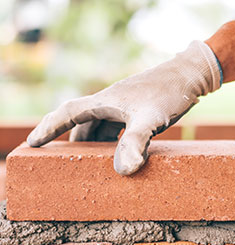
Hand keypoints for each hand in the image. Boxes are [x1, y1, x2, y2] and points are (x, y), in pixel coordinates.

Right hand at [27, 41, 220, 174]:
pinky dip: (112, 139)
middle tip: (64, 162)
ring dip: (93, 142)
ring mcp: (125, 104)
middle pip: (82, 122)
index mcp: (105, 101)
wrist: (192, 74)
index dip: (48, 128)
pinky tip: (121, 151)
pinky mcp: (139, 107)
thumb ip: (135, 142)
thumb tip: (124, 170)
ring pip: (99, 125)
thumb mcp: (151, 119)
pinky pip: (116, 125)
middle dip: (72, 142)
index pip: (67, 113)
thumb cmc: (170, 93)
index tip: (32, 143)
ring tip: (92, 162)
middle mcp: (111, 101)